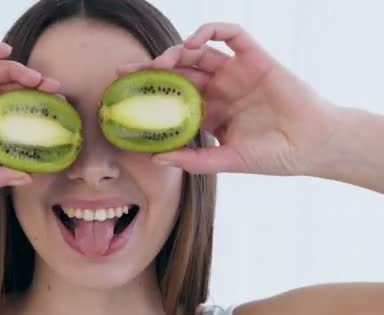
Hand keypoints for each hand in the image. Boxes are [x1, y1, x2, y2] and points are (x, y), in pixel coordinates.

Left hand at [118, 22, 339, 175]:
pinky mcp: (255, 58)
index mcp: (210, 111)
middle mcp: (220, 89)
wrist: (313, 146)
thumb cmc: (273, 156)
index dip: (150, 92)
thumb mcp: (226, 160)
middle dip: (153, 68)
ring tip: (161, 62)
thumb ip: (193, 159)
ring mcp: (236, 72)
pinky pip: (231, 35)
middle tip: (128, 71)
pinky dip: (210, 31)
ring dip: (177, 51)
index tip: (123, 93)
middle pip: (180, 71)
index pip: (173, 96)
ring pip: (199, 52)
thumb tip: (155, 158)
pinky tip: (193, 42)